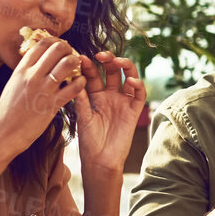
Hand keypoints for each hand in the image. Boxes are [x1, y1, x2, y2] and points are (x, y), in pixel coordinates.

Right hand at [0, 33, 85, 155]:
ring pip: (68, 64)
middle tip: (71, 56)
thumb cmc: (8, 111)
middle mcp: (32, 76)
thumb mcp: (13, 84)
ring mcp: (43, 89)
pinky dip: (81, 83)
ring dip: (76, 63)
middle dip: (69, 49)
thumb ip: (25, 71)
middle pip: (57, 49)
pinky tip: (79, 84)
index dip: (55, 41)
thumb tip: (37, 59)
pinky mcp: (53, 105)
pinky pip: (74, 87)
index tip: (60, 47)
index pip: (42, 44)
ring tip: (77, 69)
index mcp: (21, 69)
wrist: (4, 133)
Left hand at [75, 51, 146, 175]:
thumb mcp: (82, 117)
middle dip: (108, 60)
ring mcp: (122, 101)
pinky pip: (139, 95)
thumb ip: (81, 99)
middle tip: (101, 55)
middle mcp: (110, 95)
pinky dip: (138, 85)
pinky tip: (131, 81)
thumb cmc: (88, 141)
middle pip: (112, 71)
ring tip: (118, 61)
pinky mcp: (134, 110)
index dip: (89, 66)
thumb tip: (75, 78)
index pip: (93, 75)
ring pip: (128, 77)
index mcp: (94, 96)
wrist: (100, 160)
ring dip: (125, 66)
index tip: (81, 57)